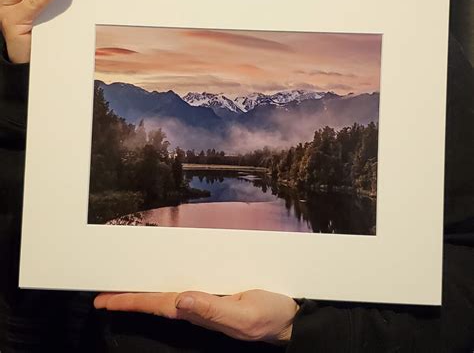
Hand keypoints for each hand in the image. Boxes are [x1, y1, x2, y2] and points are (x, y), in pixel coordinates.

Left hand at [94, 289, 298, 344]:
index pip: (156, 305)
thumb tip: (181, 300)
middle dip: (127, 297)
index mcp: (198, 312)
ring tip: (121, 286)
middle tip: (100, 294)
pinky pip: (183, 286)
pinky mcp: (215, 292)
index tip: (103, 300)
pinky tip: (160, 278)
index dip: (129, 302)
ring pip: (166, 293)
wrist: (289, 317)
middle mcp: (196, 307)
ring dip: (143, 290)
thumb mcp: (244, 313)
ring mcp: (205, 300)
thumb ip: (213, 309)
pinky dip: (165, 282)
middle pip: (155, 300)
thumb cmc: (269, 317)